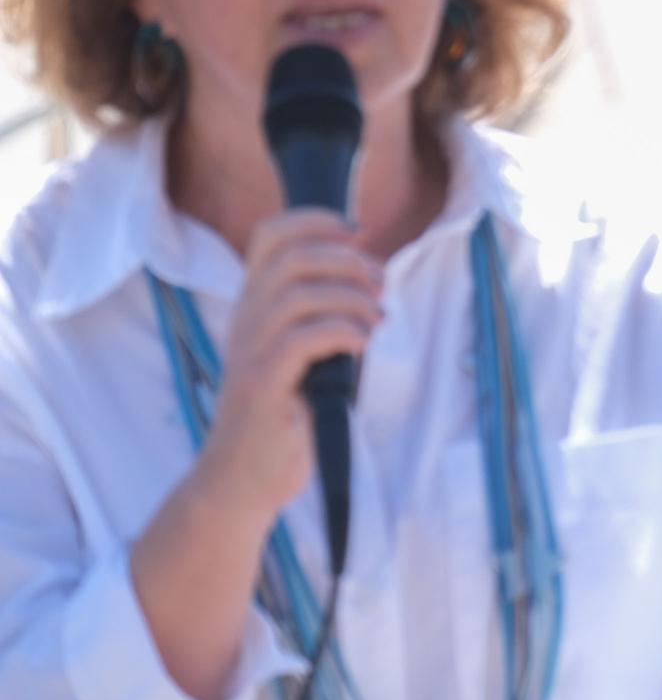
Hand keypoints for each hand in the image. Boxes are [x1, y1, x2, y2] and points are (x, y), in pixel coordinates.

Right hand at [191, 209, 382, 525]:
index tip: (360, 233)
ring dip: (351, 297)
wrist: (243, 478)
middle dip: (347, 259)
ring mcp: (250, 351)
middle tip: (379, 285)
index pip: (270, 235)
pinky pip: (304, 338)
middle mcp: (246, 320)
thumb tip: (373, 278)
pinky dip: (343, 331)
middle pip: (290, 254)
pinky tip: (362, 345)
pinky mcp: (262, 385)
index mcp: (254, 305)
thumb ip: (324, 313)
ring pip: (298, 292)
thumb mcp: (303, 352)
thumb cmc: (284, 415)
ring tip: (376, 320)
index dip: (317, 221)